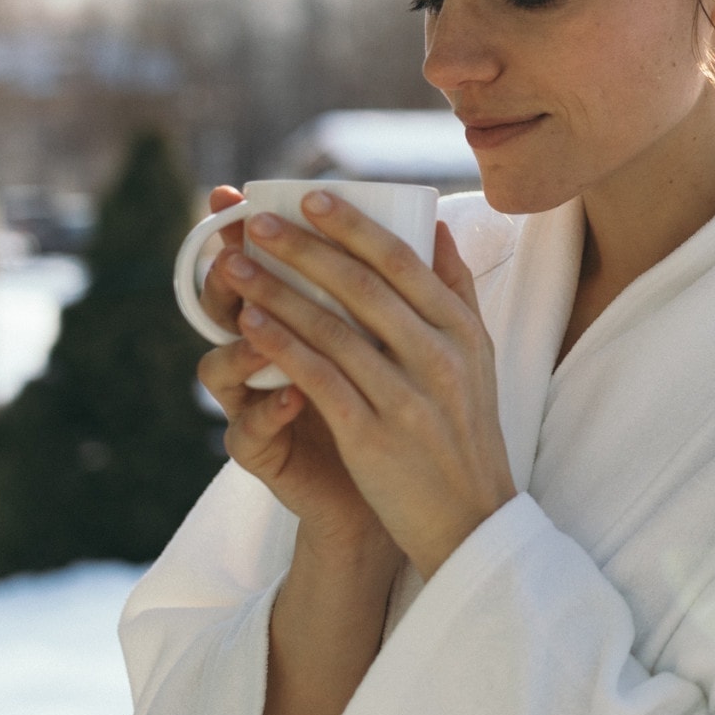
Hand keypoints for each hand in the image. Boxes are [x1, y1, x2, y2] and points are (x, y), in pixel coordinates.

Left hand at [229, 193, 515, 576]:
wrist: (471, 518)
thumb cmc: (464, 433)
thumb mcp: (480, 358)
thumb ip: (456, 293)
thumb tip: (438, 226)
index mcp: (464, 332)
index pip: (406, 262)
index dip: (354, 226)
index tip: (312, 195)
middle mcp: (440, 356)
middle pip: (365, 286)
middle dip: (304, 247)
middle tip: (257, 220)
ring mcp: (408, 396)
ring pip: (334, 329)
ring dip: (278, 291)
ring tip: (234, 264)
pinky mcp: (373, 435)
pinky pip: (320, 379)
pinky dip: (282, 346)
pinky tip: (250, 325)